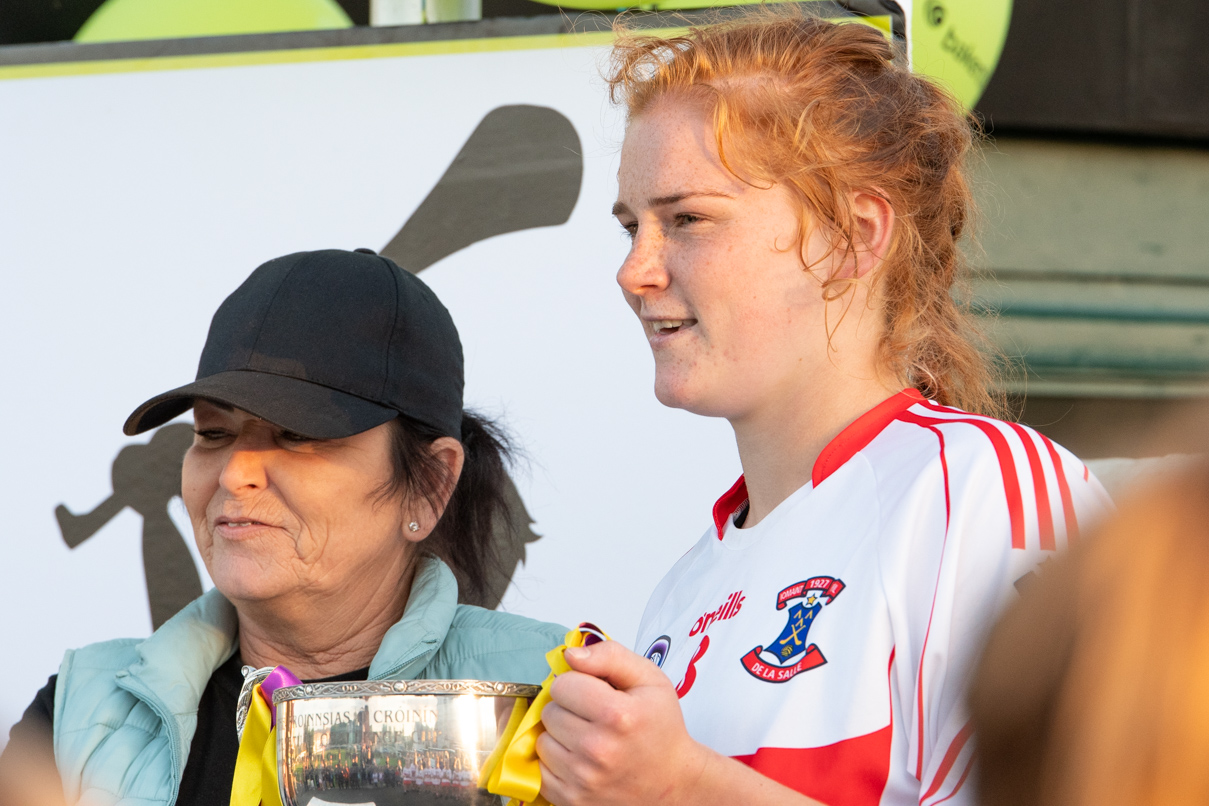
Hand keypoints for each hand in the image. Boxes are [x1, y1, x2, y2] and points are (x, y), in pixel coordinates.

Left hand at [536, 639, 709, 805]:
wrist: (672, 782)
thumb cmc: (661, 728)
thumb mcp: (649, 679)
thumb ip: (611, 656)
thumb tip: (571, 655)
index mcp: (617, 715)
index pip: (563, 684)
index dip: (577, 683)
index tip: (594, 693)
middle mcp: (598, 749)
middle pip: (549, 711)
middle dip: (567, 709)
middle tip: (593, 717)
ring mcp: (582, 779)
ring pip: (541, 740)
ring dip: (560, 736)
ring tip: (588, 738)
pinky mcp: (571, 800)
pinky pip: (539, 770)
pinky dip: (556, 762)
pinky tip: (579, 759)